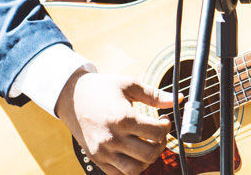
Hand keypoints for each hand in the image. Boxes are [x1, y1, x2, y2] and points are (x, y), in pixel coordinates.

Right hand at [56, 69, 173, 174]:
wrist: (72, 97)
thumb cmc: (102, 88)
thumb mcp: (130, 85)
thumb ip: (155, 95)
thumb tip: (177, 98)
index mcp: (123, 118)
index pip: (157, 132)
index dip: (167, 126)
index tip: (164, 120)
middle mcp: (112, 138)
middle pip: (149, 153)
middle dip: (161, 144)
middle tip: (158, 134)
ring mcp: (103, 151)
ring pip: (135, 169)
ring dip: (147, 159)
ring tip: (147, 145)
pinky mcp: (97, 159)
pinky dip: (131, 168)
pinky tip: (134, 154)